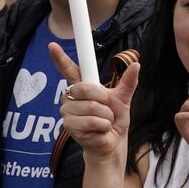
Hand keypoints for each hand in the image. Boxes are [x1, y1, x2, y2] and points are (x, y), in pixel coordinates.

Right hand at [50, 43, 136, 164]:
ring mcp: (68, 112)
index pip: (70, 70)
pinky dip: (103, 126)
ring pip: (92, 107)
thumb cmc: (114, 121)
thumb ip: (128, 82)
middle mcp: (72, 98)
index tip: (52, 45)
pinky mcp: (69, 126)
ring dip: (106, 116)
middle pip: (87, 89)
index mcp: (83, 88)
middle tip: (107, 110)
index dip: (60, 58)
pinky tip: (100, 130)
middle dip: (105, 100)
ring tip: (104, 122)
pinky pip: (93, 120)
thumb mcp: (123, 99)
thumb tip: (136, 65)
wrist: (113, 142)